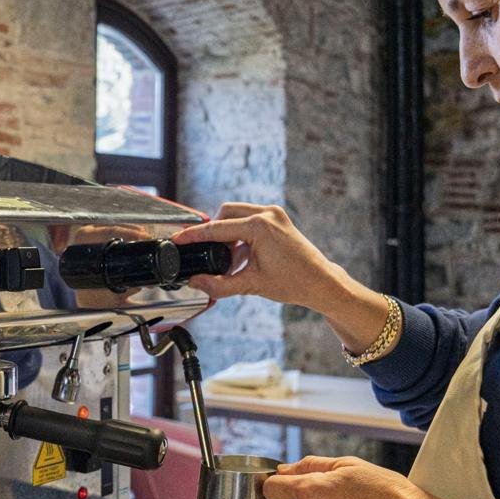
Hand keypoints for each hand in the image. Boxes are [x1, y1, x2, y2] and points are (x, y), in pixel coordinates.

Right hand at [169, 203, 343, 308]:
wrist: (320, 282)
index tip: (179, 239)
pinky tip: (240, 256)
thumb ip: (219, 284)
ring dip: (228, 234)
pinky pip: (250, 220)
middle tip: (207, 253)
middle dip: (214, 232)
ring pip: (237, 215)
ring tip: (227, 260)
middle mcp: (267, 214)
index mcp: (260, 226)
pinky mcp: (278, 219)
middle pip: (225, 213)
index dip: (195, 236)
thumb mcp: (251, 285)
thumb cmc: (293, 282)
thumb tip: (195, 281)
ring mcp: (274, 214)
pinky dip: (240, 235)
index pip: (217, 228)